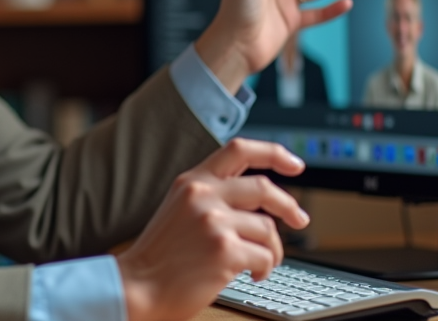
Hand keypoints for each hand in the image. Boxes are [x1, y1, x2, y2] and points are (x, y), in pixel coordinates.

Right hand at [116, 139, 309, 320]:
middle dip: (289, 205)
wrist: (138, 287)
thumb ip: (211, 195)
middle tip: (300, 219)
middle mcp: (203, 195)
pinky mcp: (225, 250)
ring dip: (272, 250)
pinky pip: (265, 257)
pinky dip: (265, 269)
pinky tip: (252, 276)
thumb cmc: (160, 256)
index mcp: (192, 181)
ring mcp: (214, 221)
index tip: (294, 163)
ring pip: (268, 229)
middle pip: (264, 188)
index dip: (273, 153)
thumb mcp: (179, 209)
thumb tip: (258, 199)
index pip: (239, 150)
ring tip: (259, 263)